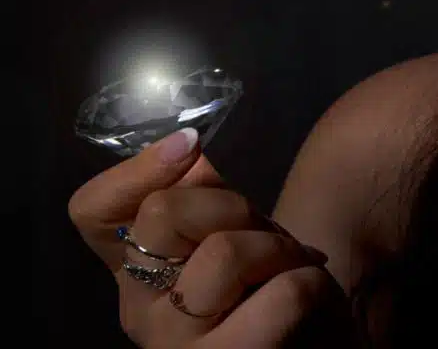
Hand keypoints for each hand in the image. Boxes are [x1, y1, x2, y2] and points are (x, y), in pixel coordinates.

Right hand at [68, 128, 353, 346]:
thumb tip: (189, 151)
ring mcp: (175, 347)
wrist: (307, 338)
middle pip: (161, 213)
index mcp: (135, 268)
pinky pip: (280, 296)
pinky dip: (308, 280)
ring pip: (224, 252)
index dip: (136, 168)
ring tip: (293, 265)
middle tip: (262, 232)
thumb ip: (206, 195)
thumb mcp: (235, 228)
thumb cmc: (265, 281)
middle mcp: (140, 310)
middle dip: (231, 204)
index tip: (191, 144)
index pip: (94, 210)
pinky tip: (309, 293)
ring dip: (277, 246)